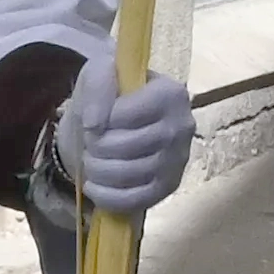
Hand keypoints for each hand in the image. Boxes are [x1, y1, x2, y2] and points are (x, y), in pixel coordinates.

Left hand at [59, 66, 194, 217]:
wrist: (116, 123)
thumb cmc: (111, 94)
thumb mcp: (99, 72)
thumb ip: (98, 86)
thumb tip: (95, 124)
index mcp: (172, 93)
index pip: (126, 114)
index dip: (101, 119)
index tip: (95, 118)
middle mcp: (183, 126)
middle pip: (127, 147)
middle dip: (96, 147)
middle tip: (90, 143)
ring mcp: (179, 160)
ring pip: (128, 175)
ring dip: (97, 171)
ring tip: (92, 161)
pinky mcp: (169, 187)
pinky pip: (135, 201)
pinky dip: (106, 197)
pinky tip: (95, 186)